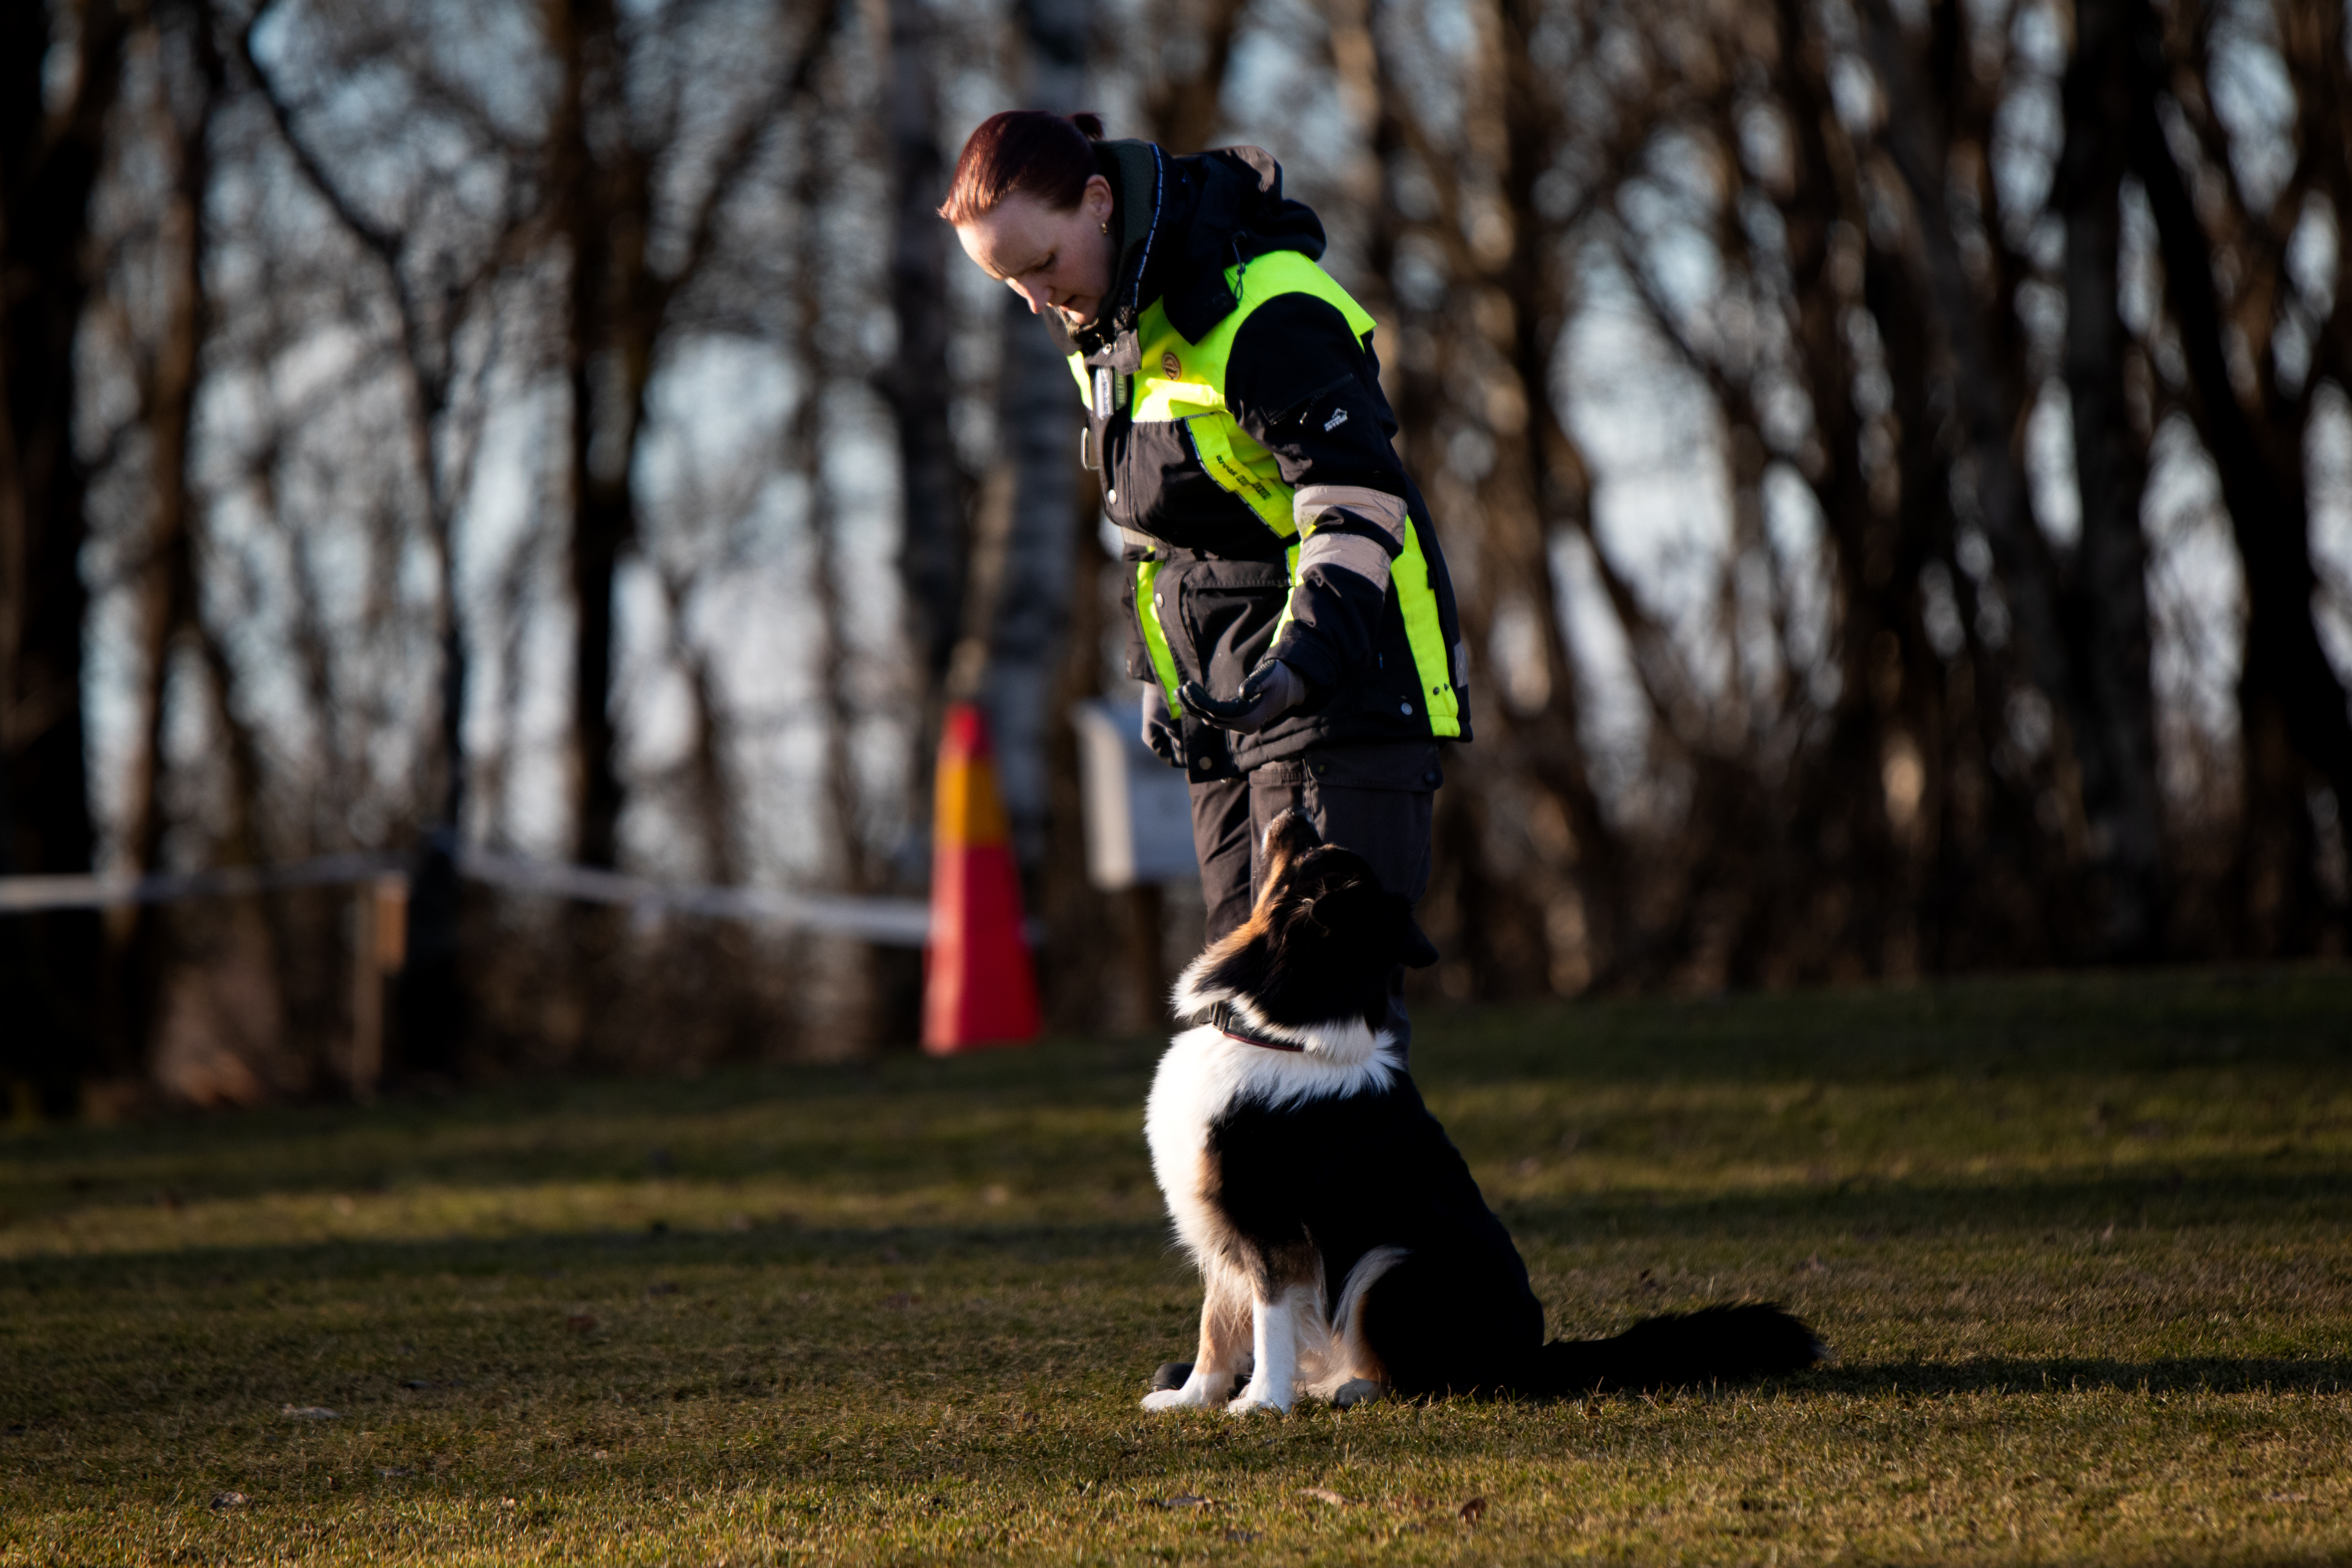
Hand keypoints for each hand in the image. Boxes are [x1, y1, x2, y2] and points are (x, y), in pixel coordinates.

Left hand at [1178, 660, 1306, 733]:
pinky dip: (1203, 709)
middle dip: (1192, 705)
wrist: (1293, 687)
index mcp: (1250, 717)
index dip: (1200, 700)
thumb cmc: (1281, 677)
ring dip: (1194, 708)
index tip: (1187, 687)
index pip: (1217, 711)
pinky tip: (1192, 699)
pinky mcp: (1240, 722)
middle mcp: (1244, 726)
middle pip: (1210, 718)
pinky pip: (1216, 719)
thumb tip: (1243, 692)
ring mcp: (1242, 726)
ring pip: (1211, 720)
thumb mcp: (1270, 675)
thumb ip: (1257, 682)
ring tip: (1180, 693)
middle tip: (1178, 689)